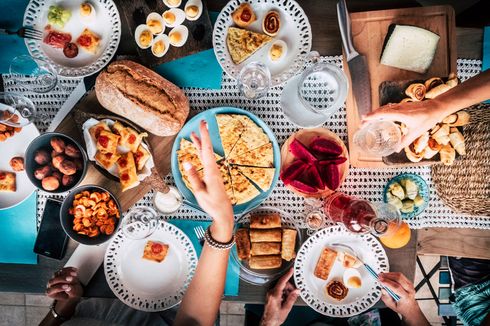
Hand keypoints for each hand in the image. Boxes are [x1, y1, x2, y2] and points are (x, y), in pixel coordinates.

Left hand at [45, 267, 82, 301]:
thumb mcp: (74, 296)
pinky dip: (69, 269)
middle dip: (62, 279)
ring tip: (75, 274)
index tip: (67, 287)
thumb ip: (71, 293)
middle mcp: (50, 285)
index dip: (58, 288)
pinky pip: (63, 269)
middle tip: (71, 278)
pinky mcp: (60, 272)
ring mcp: (54, 278)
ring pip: (57, 273)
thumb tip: (69, 288)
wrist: (75, 290)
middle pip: (52, 281)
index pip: (50, 291)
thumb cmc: (72, 295)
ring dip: (66, 273)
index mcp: (51, 293)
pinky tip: (76, 270)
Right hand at [183, 120, 233, 241]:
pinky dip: (201, 152)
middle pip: (207, 148)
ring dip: (200, 142)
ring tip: (194, 133)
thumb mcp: (200, 192)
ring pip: (205, 153)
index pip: (207, 149)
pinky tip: (198, 148)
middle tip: (202, 122)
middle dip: (204, 135)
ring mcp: (213, 171)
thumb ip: (193, 177)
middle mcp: (213, 169)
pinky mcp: (212, 174)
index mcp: (211, 171)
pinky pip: (205, 159)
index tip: (203, 124)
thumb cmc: (212, 204)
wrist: (223, 212)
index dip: (204, 136)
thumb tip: (186, 162)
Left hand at [260, 268, 298, 325]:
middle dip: (289, 288)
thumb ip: (292, 298)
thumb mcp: (286, 309)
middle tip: (294, 295)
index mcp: (275, 295)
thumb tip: (296, 291)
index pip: (282, 282)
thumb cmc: (275, 318)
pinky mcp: (270, 296)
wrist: (268, 323)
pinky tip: (284, 300)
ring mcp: (269, 294)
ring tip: (288, 300)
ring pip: (281, 287)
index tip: (291, 270)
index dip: (287, 275)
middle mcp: (271, 293)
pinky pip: (278, 291)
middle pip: (282, 284)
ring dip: (286, 292)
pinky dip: (283, 294)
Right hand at [362, 100, 444, 151]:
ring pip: (383, 109)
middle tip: (361, 124)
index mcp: (401, 114)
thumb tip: (395, 150)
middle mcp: (398, 108)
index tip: (363, 119)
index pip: (383, 114)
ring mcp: (399, 106)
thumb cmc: (427, 119)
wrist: (436, 107)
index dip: (372, 116)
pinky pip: (387, 108)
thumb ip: (404, 142)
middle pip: (380, 111)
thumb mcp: (416, 133)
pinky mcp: (401, 105)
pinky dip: (380, 112)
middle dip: (369, 117)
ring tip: (366, 120)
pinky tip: (378, 116)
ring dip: (373, 114)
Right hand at [379, 272, 428, 325]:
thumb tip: (383, 289)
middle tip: (380, 276)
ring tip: (382, 275)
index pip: (397, 287)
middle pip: (399, 279)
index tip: (380, 280)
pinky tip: (387, 276)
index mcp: (406, 297)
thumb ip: (386, 298)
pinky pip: (400, 275)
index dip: (387, 282)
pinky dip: (393, 274)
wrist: (410, 307)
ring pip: (400, 275)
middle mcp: (410, 290)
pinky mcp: (408, 282)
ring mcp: (410, 285)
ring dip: (389, 274)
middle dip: (388, 276)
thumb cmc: (401, 307)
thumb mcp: (392, 306)